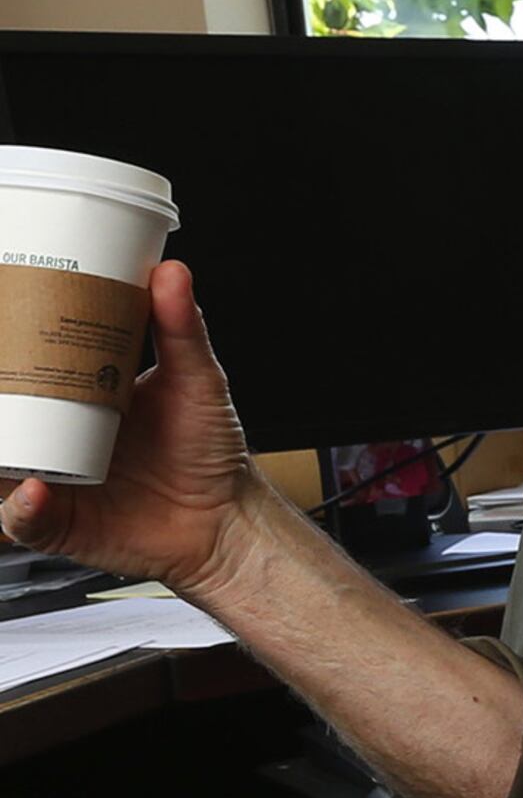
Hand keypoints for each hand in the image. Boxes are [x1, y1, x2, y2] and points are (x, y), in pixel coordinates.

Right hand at [0, 262, 258, 595]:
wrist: (225, 517)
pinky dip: (21, 508)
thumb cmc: (209, 449)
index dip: (2, 354)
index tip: (0, 322)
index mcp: (75, 398)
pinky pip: (24, 519)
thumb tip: (169, 273)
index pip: (19, 372)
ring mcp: (50, 482)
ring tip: (2, 446)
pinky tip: (32, 490)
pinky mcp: (59, 524)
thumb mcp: (196, 380)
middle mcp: (54, 439)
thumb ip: (180, 329)